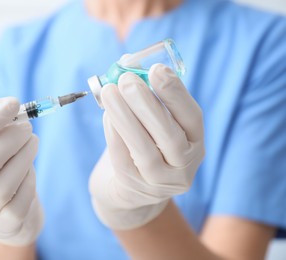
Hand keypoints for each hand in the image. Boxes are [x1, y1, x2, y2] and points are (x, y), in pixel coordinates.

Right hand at [0, 97, 42, 245]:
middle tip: (27, 126)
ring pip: (2, 186)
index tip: (12, 102)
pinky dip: (29, 179)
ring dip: (24, 157)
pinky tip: (29, 168)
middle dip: (9, 140)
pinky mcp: (3, 226)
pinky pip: (20, 201)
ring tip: (32, 141)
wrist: (3, 208)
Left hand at [89, 64, 204, 229]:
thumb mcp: (151, 124)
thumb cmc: (142, 145)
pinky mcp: (133, 188)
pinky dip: (114, 135)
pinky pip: (122, 160)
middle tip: (127, 79)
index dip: (176, 94)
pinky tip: (106, 116)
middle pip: (169, 135)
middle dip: (147, 104)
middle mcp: (183, 167)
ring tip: (109, 92)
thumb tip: (125, 62)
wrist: (127, 189)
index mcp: (194, 144)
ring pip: (143, 149)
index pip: (192, 118)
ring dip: (125, 117)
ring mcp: (158, 182)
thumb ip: (145, 95)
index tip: (157, 70)